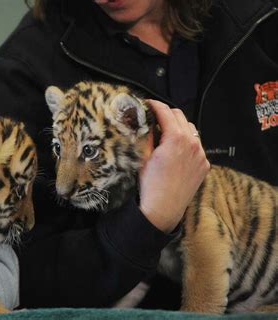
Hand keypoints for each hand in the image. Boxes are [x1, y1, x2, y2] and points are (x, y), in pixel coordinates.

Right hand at [139, 100, 209, 232]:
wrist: (163, 209)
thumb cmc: (150, 186)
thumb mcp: (143, 157)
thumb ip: (146, 135)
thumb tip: (144, 122)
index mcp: (175, 139)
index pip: (165, 112)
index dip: (154, 105)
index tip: (147, 104)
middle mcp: (192, 143)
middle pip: (180, 116)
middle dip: (166, 114)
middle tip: (153, 117)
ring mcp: (200, 154)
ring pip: (190, 129)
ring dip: (177, 127)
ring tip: (164, 134)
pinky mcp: (203, 165)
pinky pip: (196, 146)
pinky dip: (186, 142)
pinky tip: (174, 151)